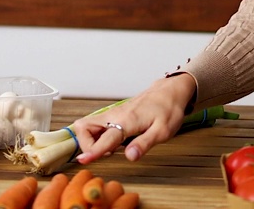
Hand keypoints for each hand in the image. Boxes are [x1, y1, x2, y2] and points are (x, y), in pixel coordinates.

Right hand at [72, 73, 195, 163]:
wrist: (170, 92)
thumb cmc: (168, 110)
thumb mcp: (162, 131)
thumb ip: (144, 144)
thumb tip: (130, 157)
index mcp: (127, 121)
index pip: (104, 138)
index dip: (93, 151)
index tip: (83, 160)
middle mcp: (115, 115)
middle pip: (84, 127)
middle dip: (86, 144)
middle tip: (104, 153)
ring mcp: (113, 113)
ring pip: (87, 125)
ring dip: (90, 140)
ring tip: (110, 148)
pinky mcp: (114, 114)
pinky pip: (96, 125)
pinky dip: (97, 135)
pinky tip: (113, 141)